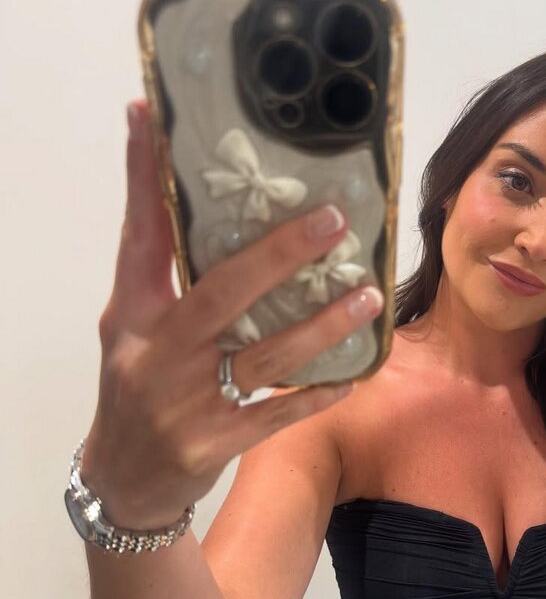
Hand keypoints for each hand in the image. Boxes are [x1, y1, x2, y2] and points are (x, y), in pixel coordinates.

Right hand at [82, 99, 382, 528]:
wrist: (124, 482)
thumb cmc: (134, 388)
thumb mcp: (128, 330)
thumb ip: (156, 276)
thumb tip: (183, 203)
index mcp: (131, 316)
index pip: (138, 236)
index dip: (140, 177)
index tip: (149, 116)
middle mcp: (157, 353)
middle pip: (222, 293)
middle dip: (279, 255)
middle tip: (333, 221)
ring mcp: (189, 402)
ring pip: (267, 355)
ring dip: (323, 325)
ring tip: (368, 296)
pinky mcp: (217, 442)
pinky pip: (279, 413)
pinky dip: (317, 393)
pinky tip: (355, 376)